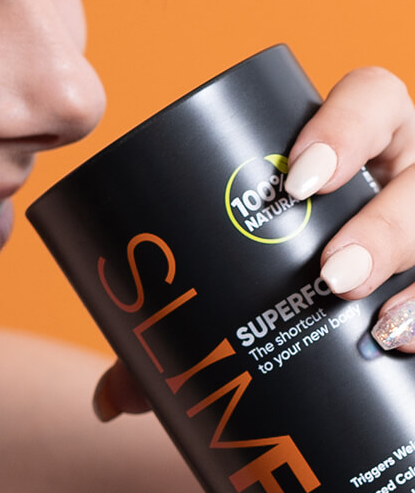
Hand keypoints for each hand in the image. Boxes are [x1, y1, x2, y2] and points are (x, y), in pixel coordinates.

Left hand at [94, 66, 414, 420]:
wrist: (339, 310)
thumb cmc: (271, 271)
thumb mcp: (236, 274)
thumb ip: (176, 325)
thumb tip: (113, 397)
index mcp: (350, 148)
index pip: (368, 101)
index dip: (345, 126)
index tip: (299, 178)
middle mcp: (398, 177)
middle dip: (382, 226)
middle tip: (331, 275)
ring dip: (408, 267)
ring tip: (375, 324)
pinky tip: (401, 345)